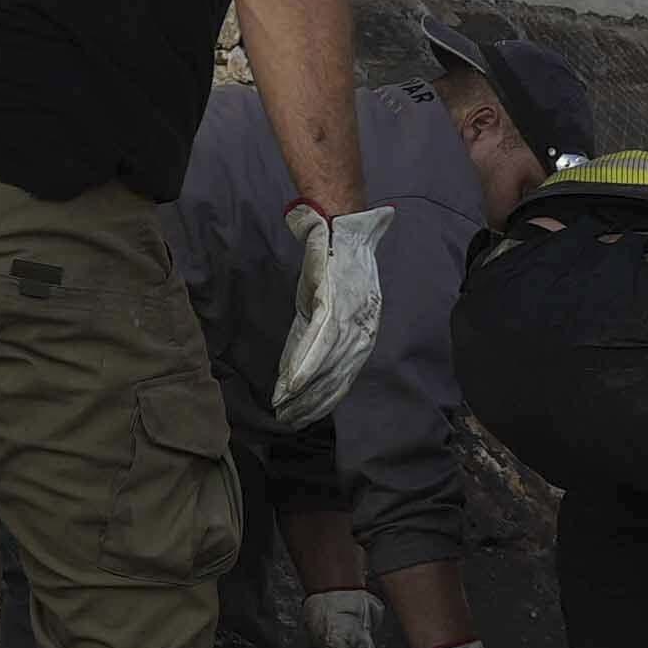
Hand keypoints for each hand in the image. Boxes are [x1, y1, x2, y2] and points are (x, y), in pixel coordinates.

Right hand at [271, 203, 393, 427]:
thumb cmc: (339, 260)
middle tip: (293, 421)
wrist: (343, 227)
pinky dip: (304, 365)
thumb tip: (318, 330)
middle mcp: (359, 328)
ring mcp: (346, 319)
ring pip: (326, 366)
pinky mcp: (331, 306)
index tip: (309, 414)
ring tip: (286, 411)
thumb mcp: (338, 294)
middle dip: (314, 401)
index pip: (343, 370)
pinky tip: (291, 385)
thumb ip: (328, 316)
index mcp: (361, 327)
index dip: (326, 393)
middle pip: (336, 375)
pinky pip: (317, 342)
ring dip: (305, 390)